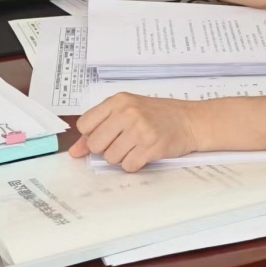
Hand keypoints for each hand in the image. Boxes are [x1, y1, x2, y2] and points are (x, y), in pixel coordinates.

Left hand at [69, 93, 199, 171]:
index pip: (85, 125)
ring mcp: (140, 130)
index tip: (105, 134)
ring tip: (136, 145)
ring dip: (121, 157)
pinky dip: (134, 164)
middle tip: (123, 141)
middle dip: (106, 148)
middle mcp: (128, 113)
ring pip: (111, 157)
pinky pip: (128, 165)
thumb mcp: (127, 111)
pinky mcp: (151, 147)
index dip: (92, 134)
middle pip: (95, 144)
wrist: (190, 120)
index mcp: (118, 101)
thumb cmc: (158, 115)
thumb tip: (75, 151)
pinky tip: (144, 152)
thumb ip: (99, 127)